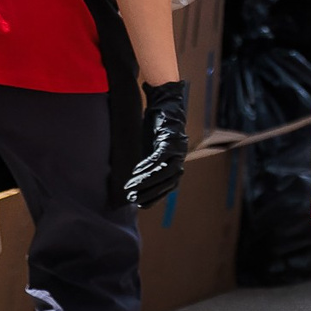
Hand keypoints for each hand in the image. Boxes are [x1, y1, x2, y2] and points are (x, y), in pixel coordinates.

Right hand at [125, 79, 189, 208]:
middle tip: (131, 198)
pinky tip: (135, 171)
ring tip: (130, 186)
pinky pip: (159, 157)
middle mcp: (180, 159)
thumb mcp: (152, 151)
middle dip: (149, 192)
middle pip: (167, 183)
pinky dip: (147, 165)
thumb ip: (149, 166)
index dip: (154, 197)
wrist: (164, 106)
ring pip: (163, 172)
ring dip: (146, 181)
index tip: (140, 205)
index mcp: (177, 164)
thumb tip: (134, 185)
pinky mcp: (171, 140)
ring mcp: (177, 150)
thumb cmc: (156, 131)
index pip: (169, 188)